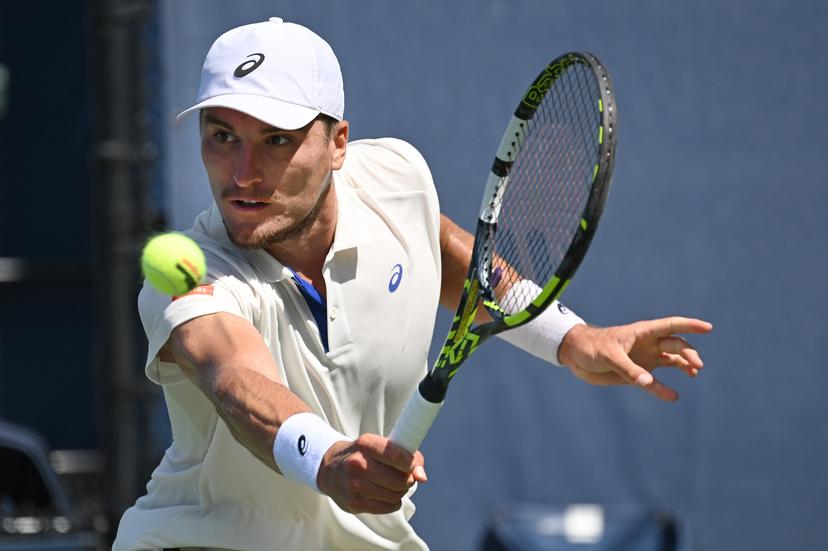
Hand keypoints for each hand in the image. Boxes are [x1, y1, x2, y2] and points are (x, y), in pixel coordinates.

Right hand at [317, 433, 426, 513]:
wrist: (330, 469)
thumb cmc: (361, 455)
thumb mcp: (378, 446)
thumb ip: (404, 455)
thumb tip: (422, 476)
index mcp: (365, 445)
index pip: (396, 456)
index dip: (412, 463)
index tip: (414, 464)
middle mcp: (358, 465)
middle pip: (399, 480)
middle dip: (408, 479)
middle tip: (405, 476)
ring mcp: (354, 486)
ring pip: (395, 495)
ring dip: (401, 491)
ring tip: (394, 484)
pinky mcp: (354, 504)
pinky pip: (388, 507)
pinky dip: (393, 502)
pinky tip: (385, 494)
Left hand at [557, 316, 712, 400]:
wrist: (575, 356)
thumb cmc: (591, 347)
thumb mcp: (608, 356)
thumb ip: (629, 369)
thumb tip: (649, 382)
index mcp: (642, 332)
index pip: (671, 326)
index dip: (689, 325)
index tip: (708, 328)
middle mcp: (648, 344)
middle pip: (675, 344)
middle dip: (689, 352)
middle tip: (696, 366)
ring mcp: (644, 358)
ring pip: (671, 360)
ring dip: (684, 365)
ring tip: (693, 373)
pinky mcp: (637, 373)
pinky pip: (655, 382)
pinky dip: (663, 388)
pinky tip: (672, 396)